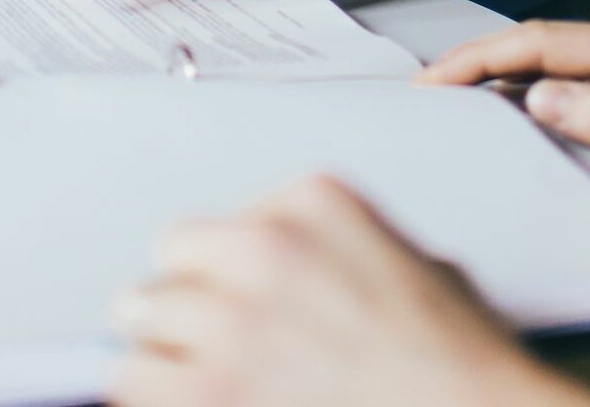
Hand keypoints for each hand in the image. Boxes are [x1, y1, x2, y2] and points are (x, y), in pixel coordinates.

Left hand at [110, 176, 589, 406]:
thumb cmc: (456, 363)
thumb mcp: (410, 264)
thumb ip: (330, 250)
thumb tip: (267, 279)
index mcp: (312, 202)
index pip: (219, 224)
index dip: (226, 276)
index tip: (247, 305)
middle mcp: (264, 247)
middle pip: (170, 266)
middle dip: (188, 309)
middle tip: (219, 348)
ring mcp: (232, 321)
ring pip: (139, 325)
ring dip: (167, 359)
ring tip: (210, 384)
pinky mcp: (208, 391)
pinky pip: (134, 386)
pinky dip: (157, 398)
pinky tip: (198, 404)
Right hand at [421, 21, 589, 252]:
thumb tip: (540, 97)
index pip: (539, 42)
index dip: (480, 58)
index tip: (433, 82)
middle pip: (532, 46)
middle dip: (474, 64)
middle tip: (422, 95)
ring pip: (540, 66)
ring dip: (493, 82)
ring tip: (443, 106)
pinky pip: (557, 89)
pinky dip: (518, 101)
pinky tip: (493, 121)